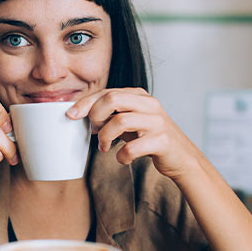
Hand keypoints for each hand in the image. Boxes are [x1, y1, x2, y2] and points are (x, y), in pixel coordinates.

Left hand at [67, 88, 200, 179]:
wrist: (181, 157)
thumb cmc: (149, 138)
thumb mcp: (130, 120)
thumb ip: (110, 113)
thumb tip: (79, 113)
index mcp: (139, 96)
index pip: (107, 92)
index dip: (85, 103)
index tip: (70, 115)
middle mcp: (150, 104)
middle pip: (112, 99)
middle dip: (95, 116)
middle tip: (93, 131)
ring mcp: (157, 122)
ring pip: (120, 121)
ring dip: (105, 137)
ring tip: (104, 147)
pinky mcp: (162, 141)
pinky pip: (132, 147)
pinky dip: (121, 156)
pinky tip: (122, 158)